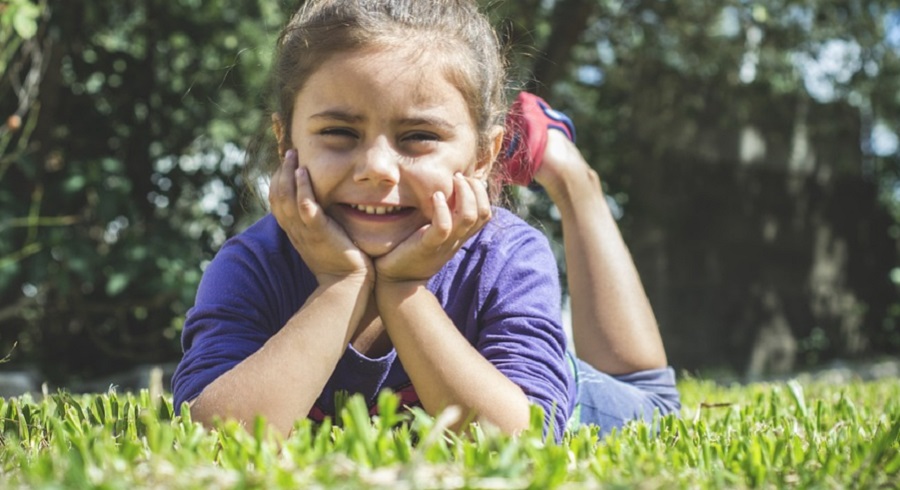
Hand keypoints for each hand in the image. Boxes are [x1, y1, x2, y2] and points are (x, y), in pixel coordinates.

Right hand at [269, 149, 373, 285]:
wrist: (346, 285)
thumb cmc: (339, 262)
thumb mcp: (322, 241)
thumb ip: (318, 224)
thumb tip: (322, 208)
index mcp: (294, 232)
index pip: (277, 202)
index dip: (278, 182)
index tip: (286, 165)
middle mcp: (295, 230)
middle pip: (278, 196)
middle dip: (281, 172)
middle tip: (289, 153)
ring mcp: (305, 231)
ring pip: (287, 198)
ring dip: (288, 174)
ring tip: (294, 156)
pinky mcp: (319, 233)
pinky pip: (306, 207)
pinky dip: (303, 188)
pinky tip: (304, 172)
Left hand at [375, 173, 491, 284]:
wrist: (396, 282)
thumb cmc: (410, 252)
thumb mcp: (432, 233)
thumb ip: (441, 217)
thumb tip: (444, 192)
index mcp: (459, 236)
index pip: (485, 214)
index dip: (481, 193)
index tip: (465, 179)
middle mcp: (456, 240)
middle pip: (482, 214)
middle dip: (475, 190)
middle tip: (459, 176)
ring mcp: (444, 244)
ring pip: (468, 217)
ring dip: (463, 194)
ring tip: (451, 180)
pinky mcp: (427, 246)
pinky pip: (443, 227)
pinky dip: (441, 208)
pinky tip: (434, 196)